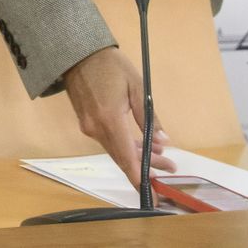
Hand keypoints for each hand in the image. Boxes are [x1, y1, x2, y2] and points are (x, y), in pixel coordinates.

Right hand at [62, 47, 174, 189]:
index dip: (139, 178)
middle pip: (123, 157)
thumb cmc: (110, 65)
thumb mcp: (137, 86)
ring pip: (116, 150)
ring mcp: (88, 127)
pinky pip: (108, 141)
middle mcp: (96, 128)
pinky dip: (125, 146)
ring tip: (161, 157)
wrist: (77, 53)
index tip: (151, 194)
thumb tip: (163, 142)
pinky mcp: (86, 123)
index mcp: (110, 119)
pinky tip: (140, 145)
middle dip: (146, 167)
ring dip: (137, 156)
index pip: (127, 157)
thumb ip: (149, 117)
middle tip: (170, 168)